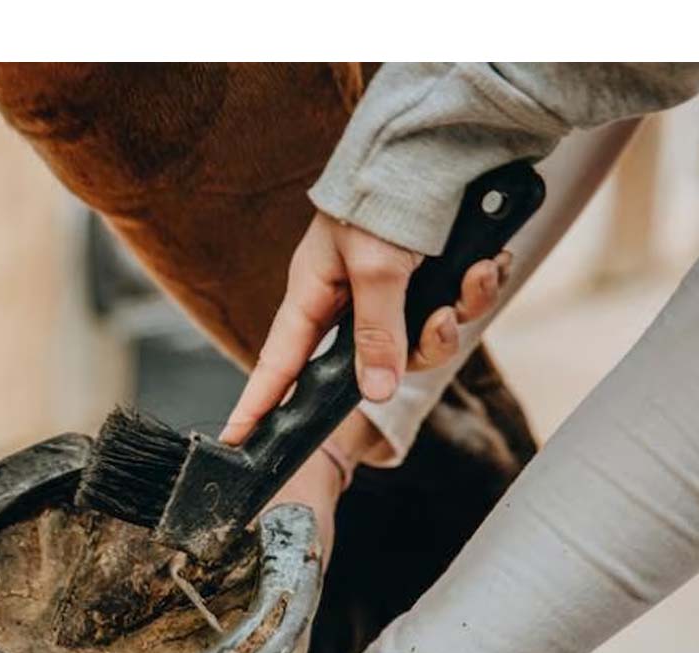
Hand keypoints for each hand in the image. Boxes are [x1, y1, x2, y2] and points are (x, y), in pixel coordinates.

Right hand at [221, 211, 509, 445]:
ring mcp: (391, 292)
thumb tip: (371, 392)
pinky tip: (489, 260)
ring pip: (423, 341)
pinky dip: (476, 289)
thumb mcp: (375, 267)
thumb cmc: (387, 189)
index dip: (258, 403)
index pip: (279, 363)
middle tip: (439, 322)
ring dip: (457, 313)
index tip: (238, 440)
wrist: (446, 137)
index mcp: (315, 292)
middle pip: (374, 363)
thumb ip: (374, 334)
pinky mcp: (427, 281)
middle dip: (417, 347)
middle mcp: (350, 299)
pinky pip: (453, 311)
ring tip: (475, 276)